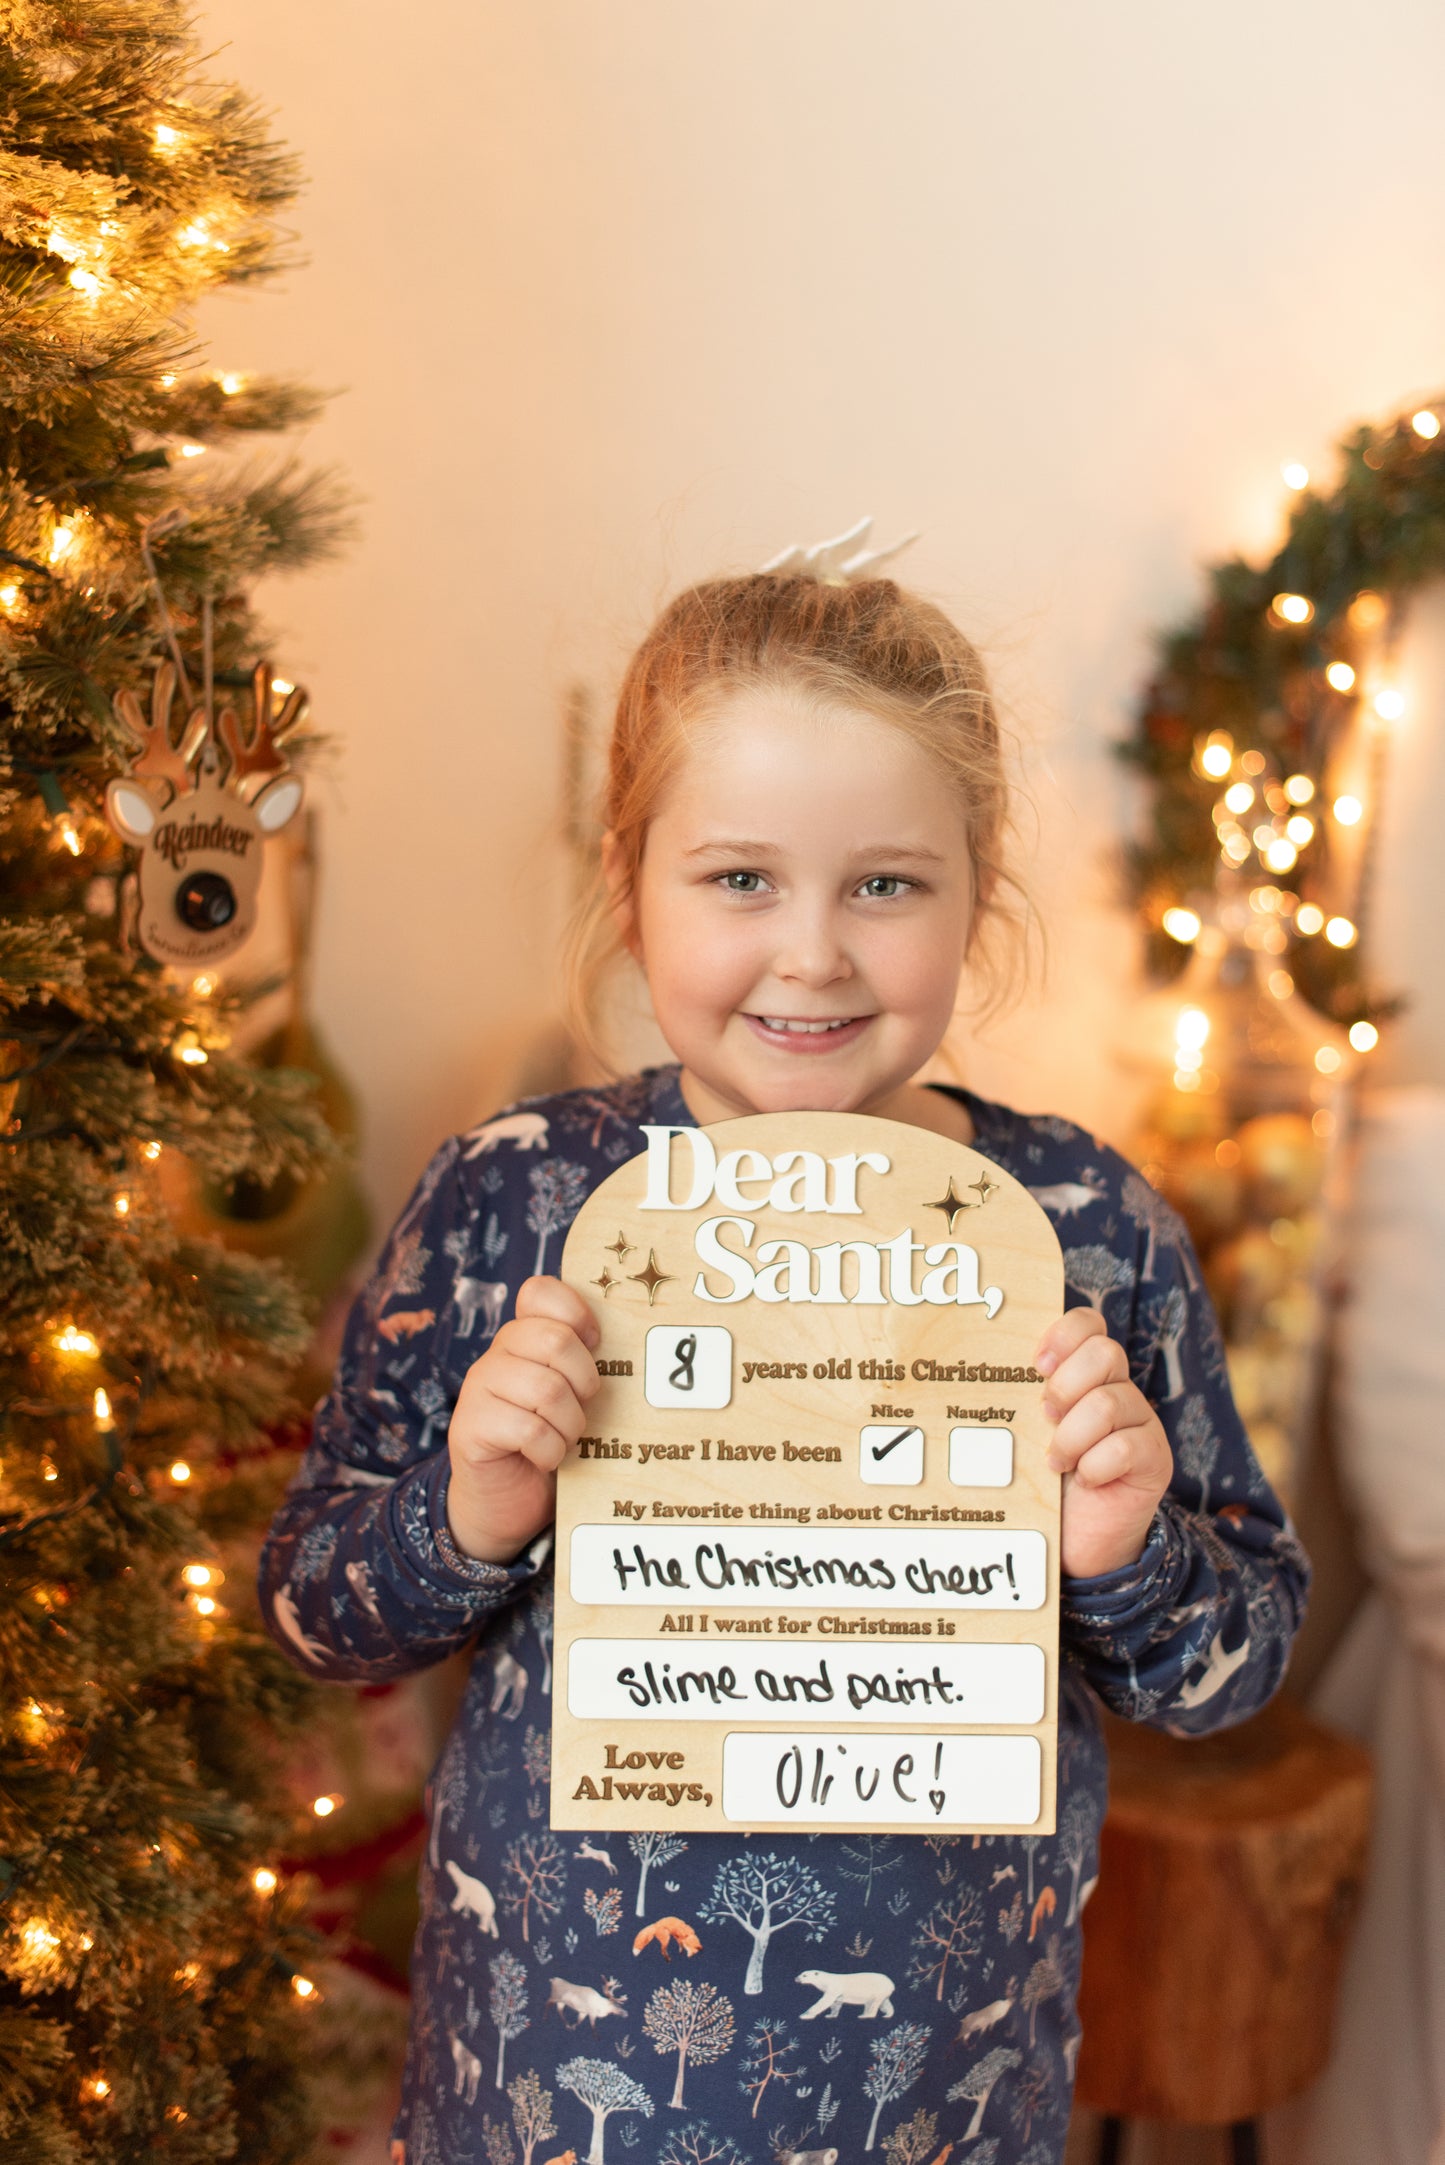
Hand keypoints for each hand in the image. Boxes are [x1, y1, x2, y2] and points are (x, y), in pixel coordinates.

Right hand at [445, 1276, 599, 1564]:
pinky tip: (545, 1458)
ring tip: (565, 1438)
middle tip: (583, 1407)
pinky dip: (550, 1451)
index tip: (595, 1346)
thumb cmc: (549, 1441)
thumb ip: (584, 1364)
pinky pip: (528, 1430)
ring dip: (569, 1424)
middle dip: (583, 1381)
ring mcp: (478, 1389)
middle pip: (554, 1341)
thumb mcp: (571, 1396)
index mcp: (523, 1337)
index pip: (540, 1292)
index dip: (576, 1313)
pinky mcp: (469, 1427)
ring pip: (545, 1389)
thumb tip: (640, 1343)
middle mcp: (496, 1354)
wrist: (505, 1502)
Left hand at [1036, 1308, 1172, 1579]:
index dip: (1063, 1335)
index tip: (1036, 1365)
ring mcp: (1141, 1423)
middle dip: (1066, 1385)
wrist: (1078, 1543)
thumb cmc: (1044, 1483)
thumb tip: (975, 1371)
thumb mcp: (1026, 1434)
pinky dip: (1097, 1464)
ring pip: (1109, 1401)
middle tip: (1045, 1417)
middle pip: (1105, 1352)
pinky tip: (1085, 1479)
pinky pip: (1128, 1446)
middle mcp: (1118, 1390)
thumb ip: (1018, 1401)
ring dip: (1073, 1435)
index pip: (1087, 1324)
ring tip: (1055, 1462)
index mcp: (1086, 1375)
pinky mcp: (1155, 1459)